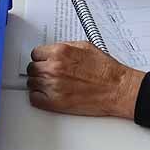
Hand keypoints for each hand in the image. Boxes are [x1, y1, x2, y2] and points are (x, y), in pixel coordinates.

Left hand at [27, 41, 142, 117]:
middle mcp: (54, 68)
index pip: (35, 53)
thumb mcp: (85, 47)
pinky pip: (34, 99)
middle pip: (31, 68)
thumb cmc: (106, 70)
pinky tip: (48, 95)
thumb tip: (53, 51)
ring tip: (51, 85)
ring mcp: (53, 86)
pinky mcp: (55, 103)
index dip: (41, 58)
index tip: (44, 62)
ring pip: (31, 83)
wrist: (118, 89)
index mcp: (60, 52)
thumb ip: (64, 48)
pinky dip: (38, 98)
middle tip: (48, 74)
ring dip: (39, 84)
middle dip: (39, 70)